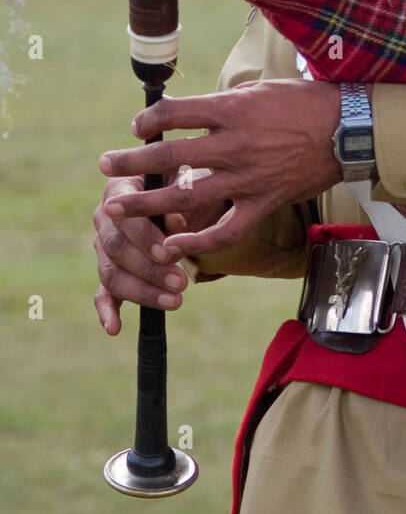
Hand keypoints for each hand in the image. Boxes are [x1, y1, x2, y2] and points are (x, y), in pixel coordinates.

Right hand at [93, 175, 228, 333]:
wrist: (190, 196)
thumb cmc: (191, 185)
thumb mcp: (193, 185)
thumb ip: (184, 199)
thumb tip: (177, 225)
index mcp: (120, 189)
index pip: (123, 214)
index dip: (144, 236)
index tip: (169, 253)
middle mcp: (106, 217)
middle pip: (115, 248)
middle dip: (148, 269)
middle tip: (181, 283)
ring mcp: (104, 245)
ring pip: (111, 273)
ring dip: (142, 291)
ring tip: (175, 301)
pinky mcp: (111, 269)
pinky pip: (104, 292)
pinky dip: (107, 311)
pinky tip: (115, 328)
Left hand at [97, 79, 342, 259]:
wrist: (347, 130)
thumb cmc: (303, 103)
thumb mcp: (258, 90)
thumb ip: (220, 103)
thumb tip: (184, 109)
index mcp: (231, 110)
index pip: (174, 114)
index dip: (148, 121)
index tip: (137, 127)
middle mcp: (234, 145)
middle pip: (168, 155)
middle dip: (130, 161)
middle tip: (104, 164)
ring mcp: (247, 177)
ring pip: (186, 194)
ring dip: (146, 202)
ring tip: (116, 207)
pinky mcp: (263, 202)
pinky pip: (224, 229)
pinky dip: (196, 241)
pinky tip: (171, 246)